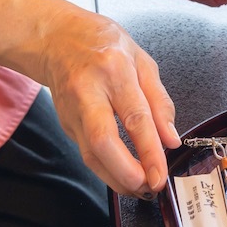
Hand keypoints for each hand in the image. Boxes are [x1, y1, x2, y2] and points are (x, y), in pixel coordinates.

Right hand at [0, 0, 181, 197]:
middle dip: (126, 173)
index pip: (134, 117)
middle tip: (148, 187)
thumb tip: (171, 139)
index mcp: (113, 70)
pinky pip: (87, 153)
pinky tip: (124, 176)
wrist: (56, 38)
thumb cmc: (102, 44)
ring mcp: (71, 110)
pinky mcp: (65, 123)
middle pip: (102, 142)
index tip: (160, 174)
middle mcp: (88, 91)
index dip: (149, 151)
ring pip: (90, 155)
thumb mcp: (142, 61)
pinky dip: (107, 170)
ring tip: (141, 188)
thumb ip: (159, 101)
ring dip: (117, 179)